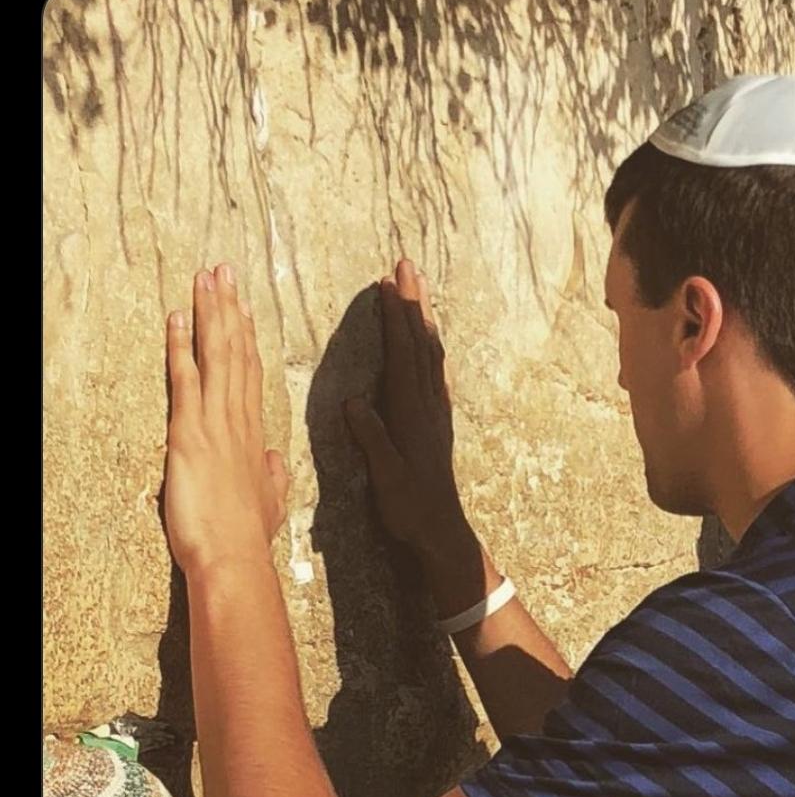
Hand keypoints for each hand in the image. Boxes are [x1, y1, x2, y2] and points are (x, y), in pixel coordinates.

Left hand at [164, 264, 288, 574]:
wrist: (234, 558)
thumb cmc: (248, 538)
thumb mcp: (269, 503)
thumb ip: (272, 477)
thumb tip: (273, 462)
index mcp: (253, 434)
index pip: (250, 374)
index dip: (248, 337)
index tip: (245, 307)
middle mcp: (237, 419)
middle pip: (236, 351)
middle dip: (230, 308)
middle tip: (225, 271)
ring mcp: (215, 421)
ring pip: (216, 354)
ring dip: (211, 312)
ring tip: (207, 278)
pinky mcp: (188, 431)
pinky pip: (186, 378)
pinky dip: (181, 345)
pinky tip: (178, 317)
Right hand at [345, 259, 463, 551]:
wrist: (442, 531)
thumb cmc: (410, 507)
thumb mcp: (386, 477)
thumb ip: (371, 439)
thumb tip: (350, 402)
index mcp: (410, 411)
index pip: (402, 353)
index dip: (394, 317)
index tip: (386, 283)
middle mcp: (426, 403)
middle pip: (420, 341)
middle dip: (412, 301)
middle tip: (406, 265)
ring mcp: (435, 409)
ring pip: (430, 351)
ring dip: (422, 317)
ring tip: (416, 289)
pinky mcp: (438, 420)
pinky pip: (435, 371)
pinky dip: (430, 346)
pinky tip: (430, 341)